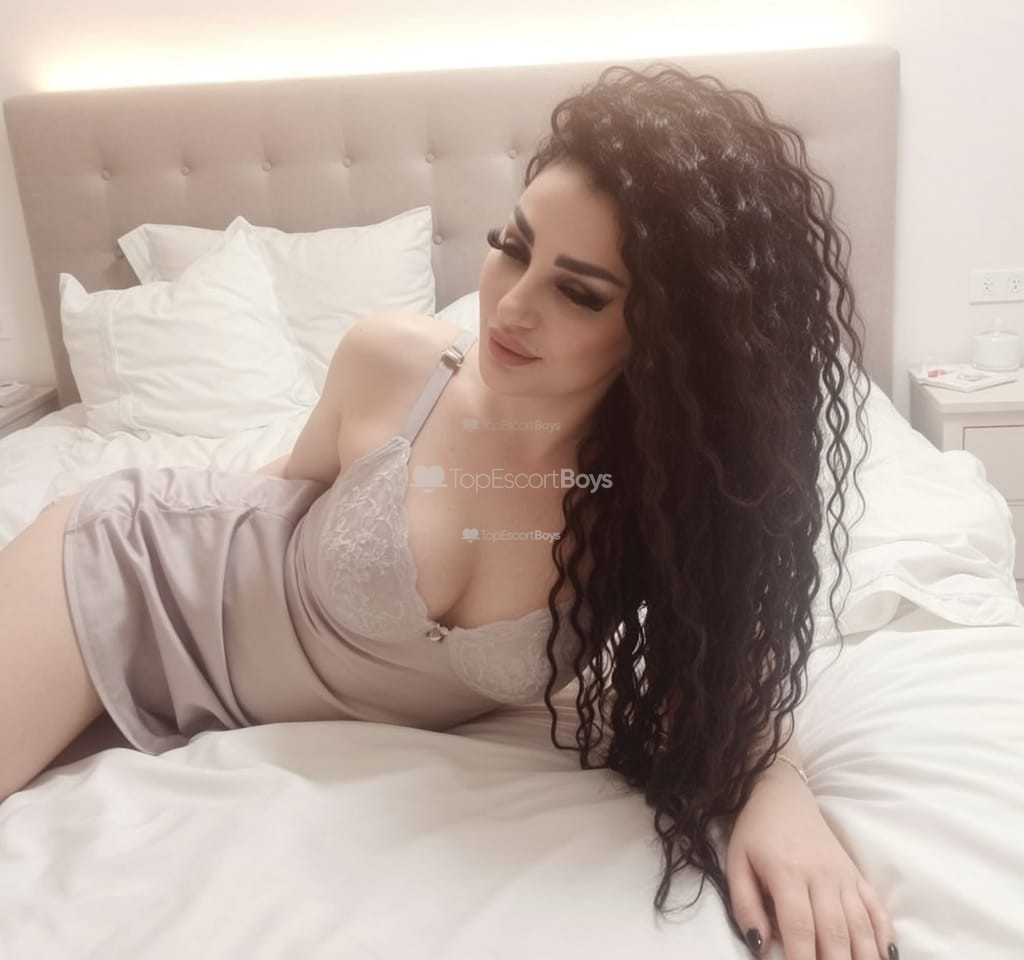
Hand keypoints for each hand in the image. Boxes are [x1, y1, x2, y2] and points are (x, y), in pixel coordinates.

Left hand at [725, 764, 898, 959]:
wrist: (780, 793)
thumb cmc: (755, 832)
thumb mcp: (736, 863)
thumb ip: (745, 905)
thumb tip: (759, 946)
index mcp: (787, 873)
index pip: (801, 929)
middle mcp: (821, 876)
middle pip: (836, 934)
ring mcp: (843, 875)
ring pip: (861, 926)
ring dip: (864, 958)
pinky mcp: (856, 874)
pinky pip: (877, 908)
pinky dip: (885, 936)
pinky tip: (886, 958)